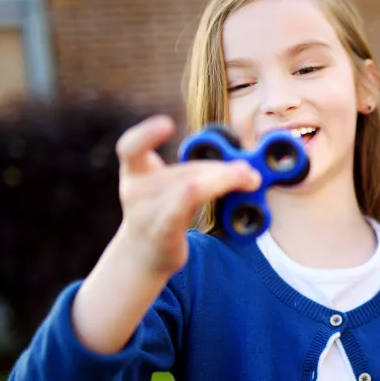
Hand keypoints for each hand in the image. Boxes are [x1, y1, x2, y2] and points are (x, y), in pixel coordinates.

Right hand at [115, 116, 260, 276]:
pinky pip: (182, 207)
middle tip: (247, 171)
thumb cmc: (162, 216)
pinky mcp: (163, 231)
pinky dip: (204, 191)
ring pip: (190, 186)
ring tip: (249, 179)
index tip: (167, 124)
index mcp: (136, 174)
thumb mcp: (170, 189)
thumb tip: (247, 170)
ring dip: (224, 180)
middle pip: (185, 172)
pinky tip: (227, 186)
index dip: (146, 134)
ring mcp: (147, 213)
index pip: (130, 148)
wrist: (143, 257)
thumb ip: (200, 175)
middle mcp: (136, 191)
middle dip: (220, 171)